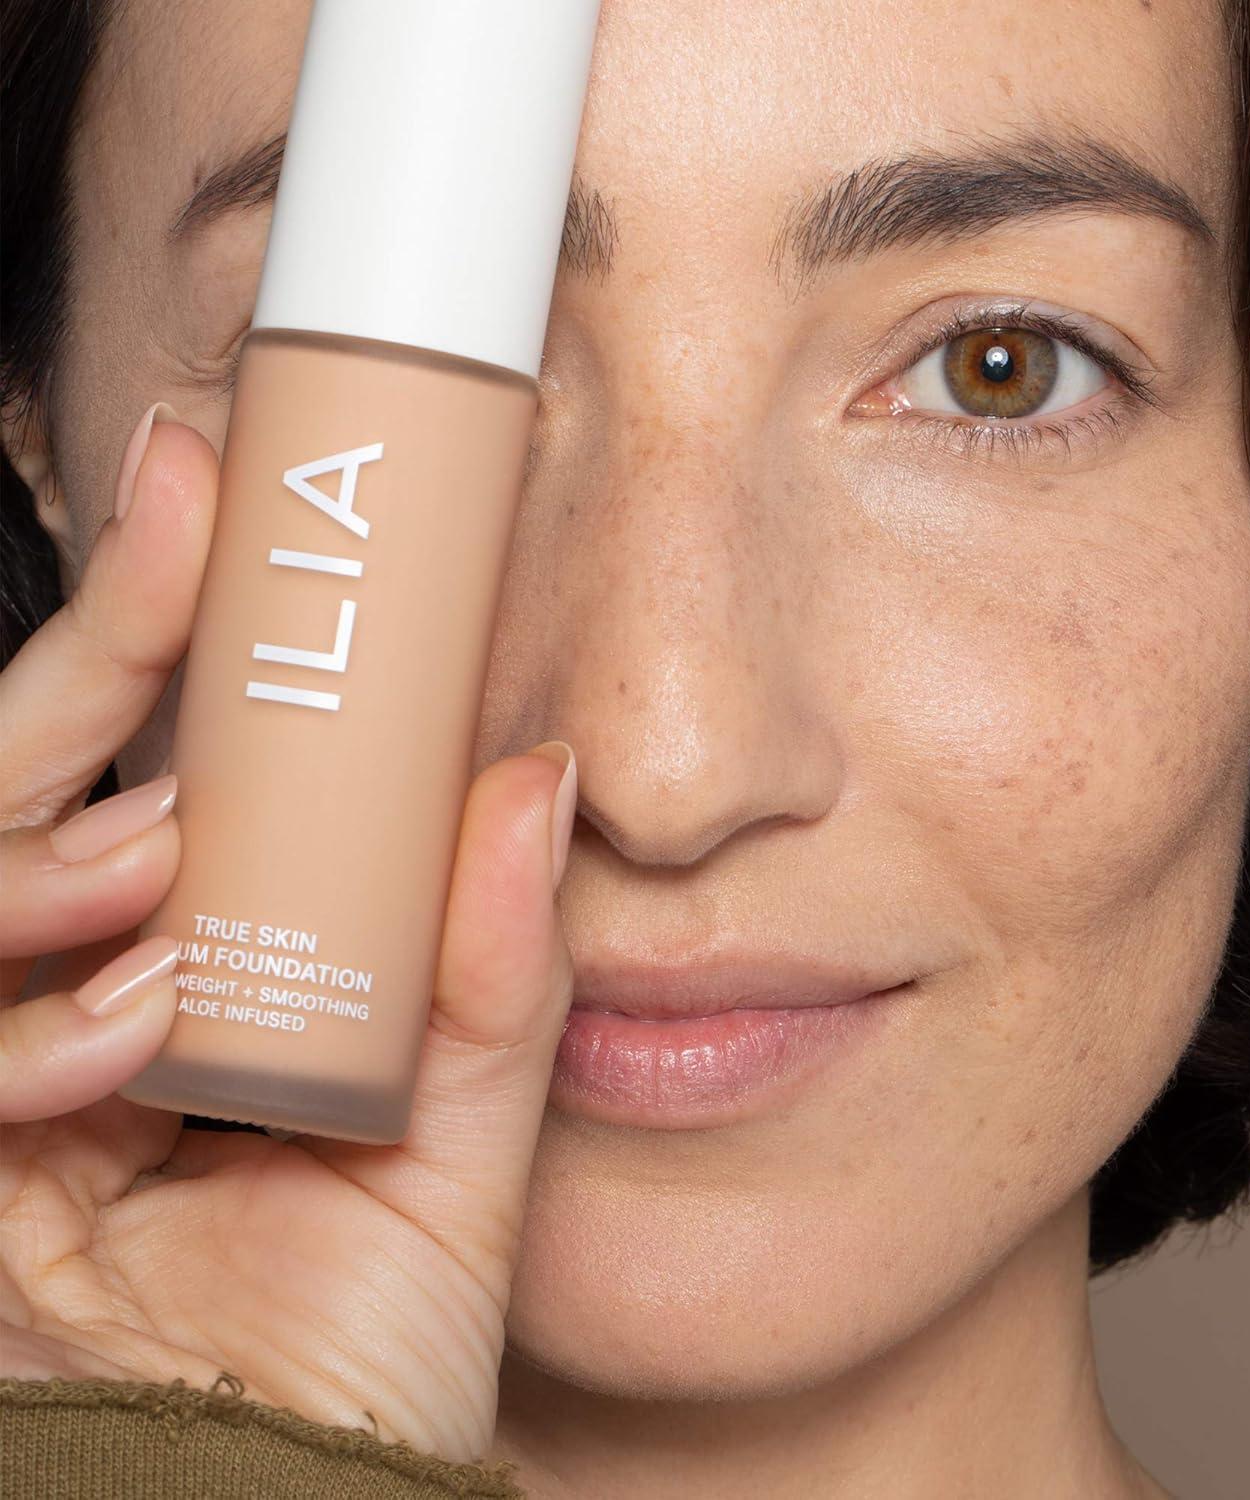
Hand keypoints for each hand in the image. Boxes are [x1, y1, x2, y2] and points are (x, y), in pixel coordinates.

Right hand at [0, 406, 577, 1462]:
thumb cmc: (355, 1356)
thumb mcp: (450, 1150)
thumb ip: (494, 980)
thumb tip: (537, 777)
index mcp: (192, 968)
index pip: (161, 764)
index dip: (176, 624)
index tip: (223, 482)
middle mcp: (72, 996)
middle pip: (40, 773)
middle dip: (106, 635)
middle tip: (188, 512)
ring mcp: (1, 1065)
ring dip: (56, 842)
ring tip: (167, 863)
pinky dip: (23, 1018)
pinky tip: (127, 1022)